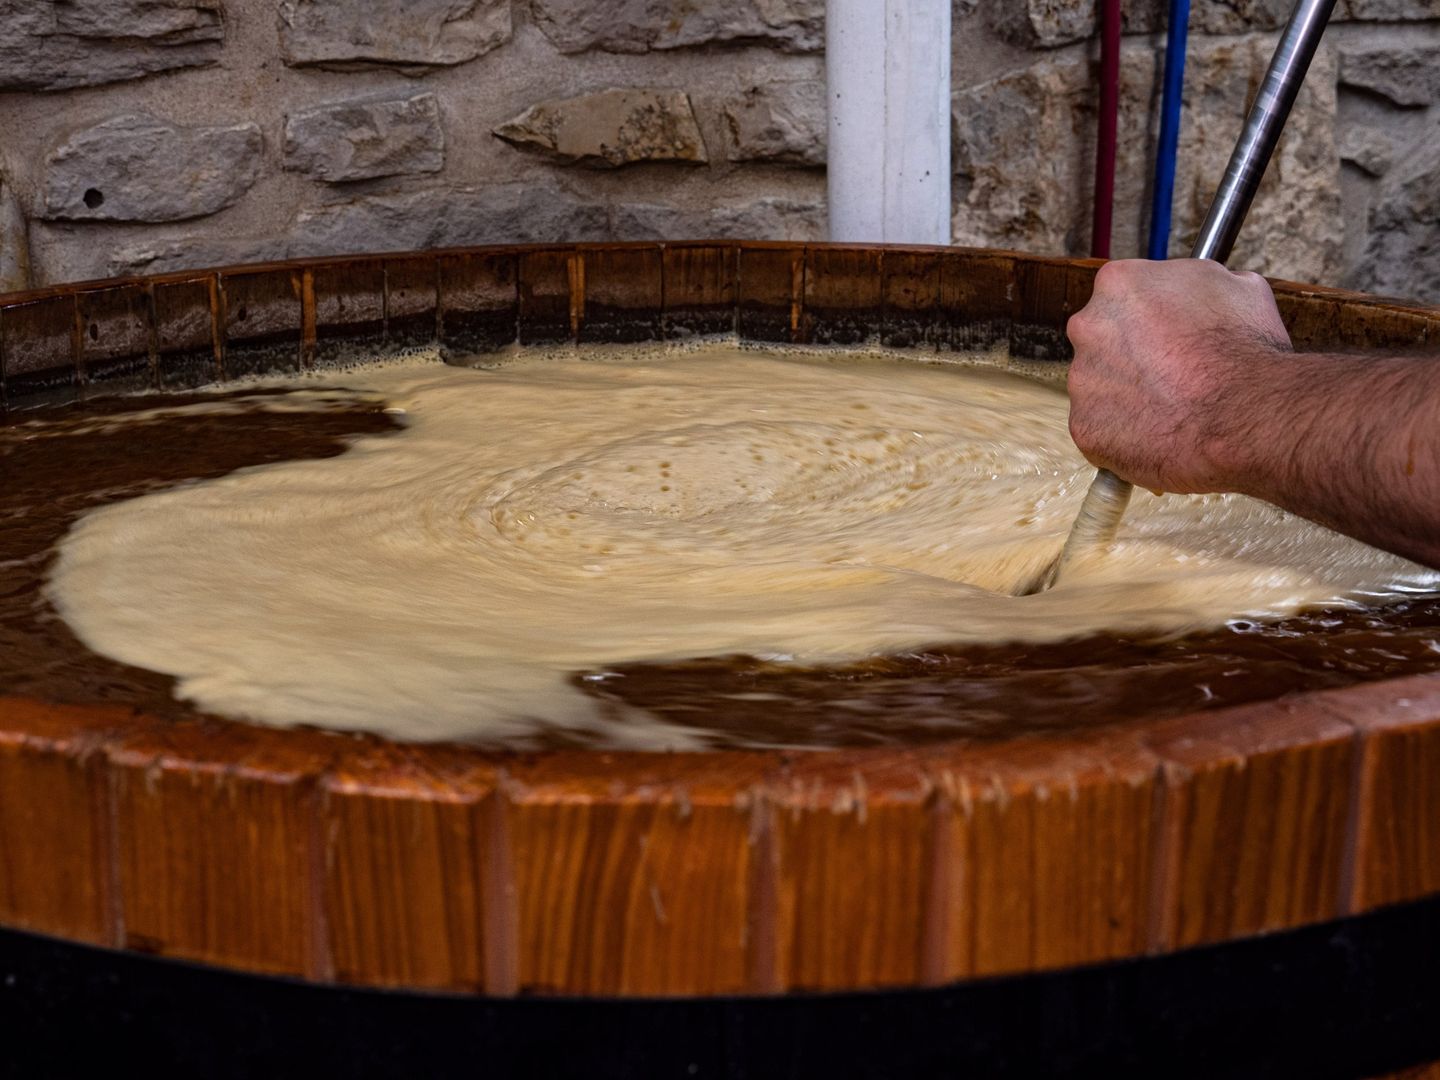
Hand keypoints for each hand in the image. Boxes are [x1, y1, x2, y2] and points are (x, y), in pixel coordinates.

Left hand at [1065, 259, 1292, 493]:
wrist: (1246, 411)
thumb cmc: (1245, 348)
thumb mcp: (1237, 285)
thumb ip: (1197, 282)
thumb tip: (1197, 288)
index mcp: (1119, 283)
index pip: (1123, 298)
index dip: (1151, 318)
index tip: (1168, 335)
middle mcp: (1088, 326)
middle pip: (1103, 341)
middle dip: (1132, 356)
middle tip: (1170, 374)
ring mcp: (1080, 380)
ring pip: (1099, 387)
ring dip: (1127, 396)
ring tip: (1171, 407)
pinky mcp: (1083, 426)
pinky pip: (1101, 429)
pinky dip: (1125, 434)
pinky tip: (1159, 433)